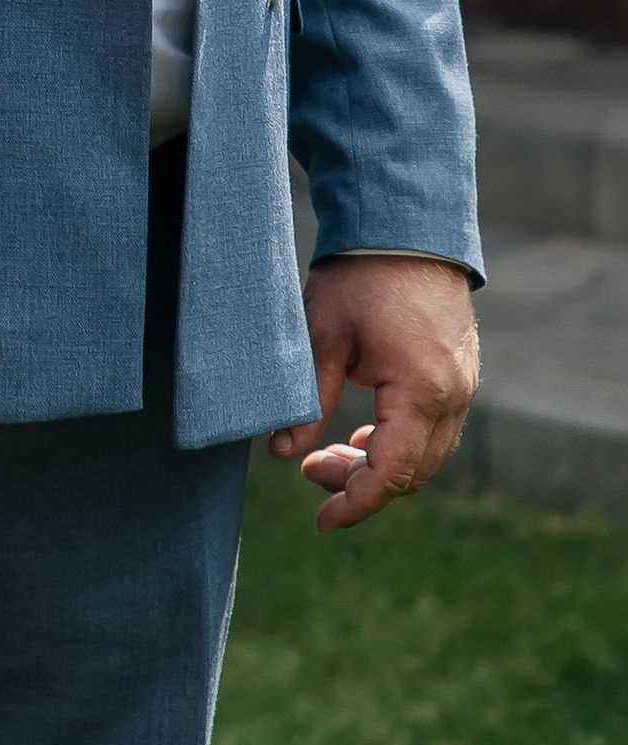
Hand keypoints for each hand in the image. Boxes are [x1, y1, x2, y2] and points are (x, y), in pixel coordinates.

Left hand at [269, 255, 477, 529]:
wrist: (404, 223)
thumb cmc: (360, 275)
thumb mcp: (322, 336)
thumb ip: (308, 400)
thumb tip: (281, 452)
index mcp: (420, 392)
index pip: (390, 474)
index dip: (354, 503)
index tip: (321, 521)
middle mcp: (453, 396)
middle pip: (412, 471)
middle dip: (360, 484)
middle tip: (309, 471)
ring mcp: (463, 384)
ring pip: (426, 453)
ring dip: (379, 463)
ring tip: (328, 454)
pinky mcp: (460, 371)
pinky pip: (435, 427)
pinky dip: (399, 440)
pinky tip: (362, 435)